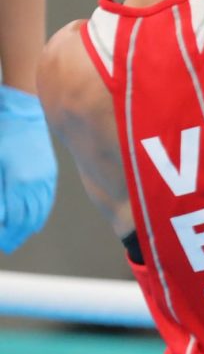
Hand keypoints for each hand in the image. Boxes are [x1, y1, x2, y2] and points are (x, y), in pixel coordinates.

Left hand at [0, 85, 57, 252]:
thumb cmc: (3, 133)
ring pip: (40, 212)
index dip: (6, 233)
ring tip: (17, 235)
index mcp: (20, 182)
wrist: (21, 109)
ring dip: (28, 226)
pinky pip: (47, 200)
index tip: (1, 242)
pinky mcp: (48, 172)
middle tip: (6, 244)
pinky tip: (33, 219)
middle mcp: (37, 183)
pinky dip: (40, 214)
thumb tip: (2, 216)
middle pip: (29, 219)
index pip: (14, 218)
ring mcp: (45, 178)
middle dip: (16, 234)